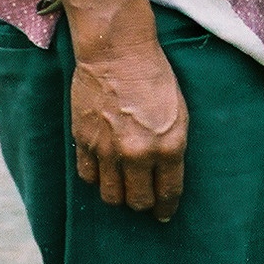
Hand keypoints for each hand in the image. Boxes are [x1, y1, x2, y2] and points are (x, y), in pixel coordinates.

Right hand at [71, 37, 187, 221]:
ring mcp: (109, 149)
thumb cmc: (153, 75)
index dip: (165, 208)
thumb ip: (172, 147)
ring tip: (121, 184)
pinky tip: (102, 168)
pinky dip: (95, 176)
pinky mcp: (84, 141)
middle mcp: (139, 153)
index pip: (168, 194)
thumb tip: (166, 175)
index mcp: (169, 146)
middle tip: (142, 196)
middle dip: (142, 203)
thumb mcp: (178, 112)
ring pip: (111, 196)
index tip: (163, 214)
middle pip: (138, 201)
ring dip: (117, 194)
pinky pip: (88, 177)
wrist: (117, 50)